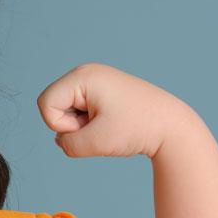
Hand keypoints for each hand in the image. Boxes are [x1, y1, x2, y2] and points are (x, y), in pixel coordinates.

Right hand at [37, 62, 191, 158]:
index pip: (46, 104)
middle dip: (72, 125)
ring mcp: (95, 82)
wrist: (172, 126)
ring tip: (110, 126)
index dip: (61, 125)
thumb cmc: (139, 129)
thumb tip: (61, 140)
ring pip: (67, 112)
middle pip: (54, 106)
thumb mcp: (97, 142)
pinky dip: (92, 125)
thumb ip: (68, 144)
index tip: (90, 127)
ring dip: (83, 127)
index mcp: (83, 76)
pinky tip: (113, 124)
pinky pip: (81, 113)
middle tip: (103, 128)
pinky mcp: (103, 93)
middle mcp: (87, 73)